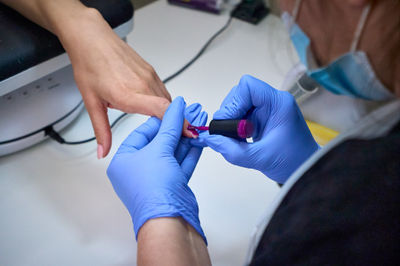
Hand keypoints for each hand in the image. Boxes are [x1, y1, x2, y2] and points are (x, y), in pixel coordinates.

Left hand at [56, 7, 192, 157]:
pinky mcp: (151, 70)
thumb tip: (102, 151)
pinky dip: (163, 101)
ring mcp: (149, 75)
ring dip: (169, 112)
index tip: (188, 133)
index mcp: (128, 94)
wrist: (91, 39)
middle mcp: (143, 83)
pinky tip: (154, 106)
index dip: (178, 123)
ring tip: (164, 125)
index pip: (162, 110)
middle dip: (174, 123)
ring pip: (167, 99)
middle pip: (169, 108)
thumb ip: (101, 130)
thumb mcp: (92, 103)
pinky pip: (163, 89)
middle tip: (173, 138)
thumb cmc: (90, 66)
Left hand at [107, 97, 207, 241]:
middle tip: (189, 115)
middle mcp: (138, 170)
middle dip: (176, 129)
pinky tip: (198, 140)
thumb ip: (170, 125)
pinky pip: (180, 164)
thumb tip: (175, 106)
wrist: (168, 221)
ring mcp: (155, 179)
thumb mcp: (159, 150)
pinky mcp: (171, 186)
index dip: (159, 119)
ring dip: (185, 139)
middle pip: (159, 143)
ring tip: (197, 124)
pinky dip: (190, 152)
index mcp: (124, 161)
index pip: (142, 133)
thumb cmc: (153, 191)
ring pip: (172, 153)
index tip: (174, 110)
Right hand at [192, 75, 318, 183]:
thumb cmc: (292, 162)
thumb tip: (209, 139)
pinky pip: (242, 113)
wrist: (307, 169)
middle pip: (240, 93)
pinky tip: (240, 138)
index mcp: (278, 103)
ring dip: (232, 119)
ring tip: (236, 138)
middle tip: (231, 134)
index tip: (230, 124)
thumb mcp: (259, 158)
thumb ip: (232, 150)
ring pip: (239, 103)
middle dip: (230, 112)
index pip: (248, 86)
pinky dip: (235, 125)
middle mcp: (273, 100)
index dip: (234, 102)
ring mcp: (268, 107)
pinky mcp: (263, 116)